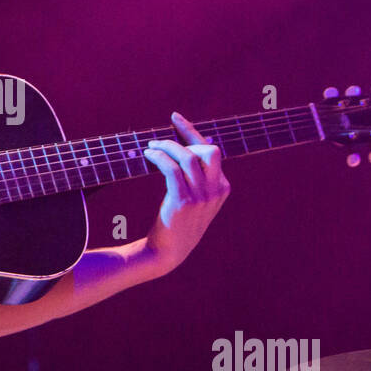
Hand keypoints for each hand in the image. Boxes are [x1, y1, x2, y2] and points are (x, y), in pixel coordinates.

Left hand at [141, 112, 229, 276]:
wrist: (168, 252)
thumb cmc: (178, 223)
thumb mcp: (197, 199)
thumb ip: (199, 176)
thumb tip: (192, 144)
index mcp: (223, 188)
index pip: (212, 151)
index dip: (192, 132)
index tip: (175, 118)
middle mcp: (216, 191)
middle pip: (209, 150)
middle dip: (184, 139)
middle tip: (161, 141)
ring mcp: (202, 197)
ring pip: (188, 157)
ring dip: (167, 146)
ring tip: (151, 147)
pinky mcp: (183, 201)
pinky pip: (171, 169)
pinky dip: (159, 157)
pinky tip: (148, 155)